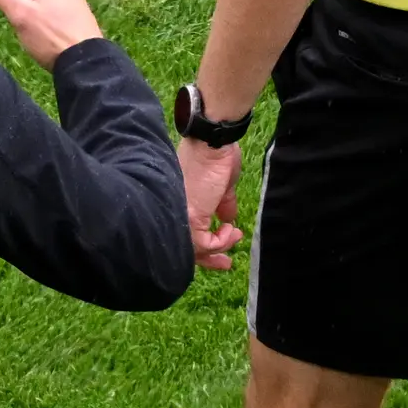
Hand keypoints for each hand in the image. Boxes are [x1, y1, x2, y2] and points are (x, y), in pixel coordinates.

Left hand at [177, 137, 242, 271]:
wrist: (212, 144)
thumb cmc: (216, 158)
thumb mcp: (221, 186)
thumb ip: (222, 204)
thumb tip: (229, 219)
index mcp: (178, 203)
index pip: (183, 232)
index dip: (201, 244)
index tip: (221, 241)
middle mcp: (173, 211)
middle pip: (185, 246)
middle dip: (208, 258)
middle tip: (225, 263)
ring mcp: (180, 215)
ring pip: (195, 248)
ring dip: (220, 246)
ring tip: (234, 235)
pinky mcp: (191, 217)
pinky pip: (205, 244)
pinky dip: (221, 241)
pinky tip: (230, 229)